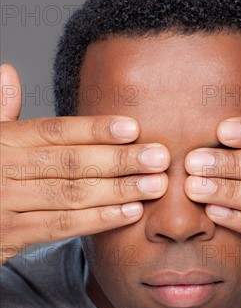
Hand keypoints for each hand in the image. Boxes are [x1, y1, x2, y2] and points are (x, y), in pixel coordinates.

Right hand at [0, 64, 168, 263]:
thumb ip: (0, 112)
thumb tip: (8, 71)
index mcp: (2, 142)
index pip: (54, 132)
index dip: (94, 129)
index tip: (132, 127)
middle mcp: (4, 170)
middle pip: (70, 163)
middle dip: (119, 160)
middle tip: (158, 157)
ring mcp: (6, 204)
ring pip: (71, 194)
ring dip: (118, 190)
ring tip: (154, 184)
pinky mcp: (10, 236)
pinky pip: (61, 226)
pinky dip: (98, 220)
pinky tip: (130, 212)